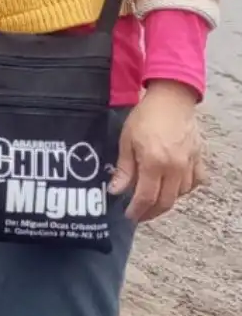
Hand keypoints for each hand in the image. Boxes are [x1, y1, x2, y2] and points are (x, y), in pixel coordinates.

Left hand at [111, 80, 206, 221]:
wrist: (171, 99)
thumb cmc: (144, 117)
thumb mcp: (126, 141)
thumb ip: (124, 169)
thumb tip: (116, 192)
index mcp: (155, 163)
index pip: (147, 197)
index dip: (137, 210)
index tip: (129, 216)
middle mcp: (176, 168)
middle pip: (166, 202)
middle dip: (151, 212)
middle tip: (139, 214)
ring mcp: (190, 164)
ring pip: (181, 194)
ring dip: (166, 201)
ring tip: (152, 200)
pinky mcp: (199, 158)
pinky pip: (195, 182)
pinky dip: (184, 189)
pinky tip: (172, 187)